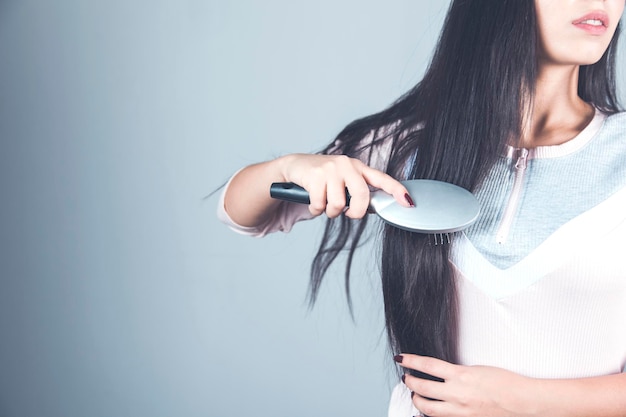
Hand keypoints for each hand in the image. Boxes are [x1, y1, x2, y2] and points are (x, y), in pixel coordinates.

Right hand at [278, 153, 412, 218]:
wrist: (295, 167)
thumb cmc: (322, 178)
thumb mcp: (343, 183)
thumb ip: (358, 194)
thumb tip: (374, 209)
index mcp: (358, 168)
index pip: (382, 179)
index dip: (396, 190)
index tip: (408, 202)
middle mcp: (347, 165)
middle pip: (362, 195)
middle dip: (355, 212)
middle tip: (348, 214)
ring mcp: (331, 168)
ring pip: (339, 204)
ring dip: (330, 212)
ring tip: (325, 204)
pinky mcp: (315, 175)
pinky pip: (320, 204)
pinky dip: (316, 209)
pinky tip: (313, 202)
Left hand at [396, 354, 538, 416]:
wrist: (523, 402)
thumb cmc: (506, 383)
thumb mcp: (477, 369)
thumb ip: (457, 373)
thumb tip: (441, 373)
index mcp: (461, 375)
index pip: (427, 365)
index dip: (411, 361)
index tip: (401, 358)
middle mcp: (457, 394)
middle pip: (421, 388)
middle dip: (410, 382)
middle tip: (406, 378)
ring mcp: (460, 411)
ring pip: (427, 408)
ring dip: (417, 400)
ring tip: (414, 394)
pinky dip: (430, 416)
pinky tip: (426, 413)